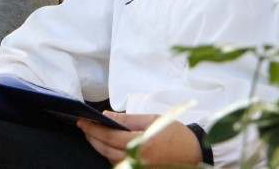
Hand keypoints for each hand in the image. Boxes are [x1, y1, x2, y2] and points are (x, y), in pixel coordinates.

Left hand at [77, 113, 202, 165]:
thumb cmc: (175, 133)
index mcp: (143, 144)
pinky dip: (111, 156)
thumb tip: (105, 116)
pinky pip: (121, 166)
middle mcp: (140, 161)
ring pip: (111, 160)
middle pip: (106, 150)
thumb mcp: (152, 119)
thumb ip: (127, 119)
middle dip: (92, 138)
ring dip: (100, 147)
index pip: (110, 137)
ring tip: (94, 134)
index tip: (83, 121)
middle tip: (84, 127)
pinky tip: (108, 146)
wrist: (195, 152)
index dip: (94, 129)